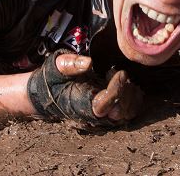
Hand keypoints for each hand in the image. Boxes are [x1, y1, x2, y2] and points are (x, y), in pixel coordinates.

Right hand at [27, 50, 141, 127]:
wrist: (46, 94)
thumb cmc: (51, 79)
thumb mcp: (54, 67)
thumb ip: (69, 64)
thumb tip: (88, 63)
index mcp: (79, 105)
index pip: (104, 106)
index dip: (115, 90)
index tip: (120, 72)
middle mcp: (92, 116)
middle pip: (120, 112)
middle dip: (125, 91)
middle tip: (119, 73)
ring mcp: (102, 116)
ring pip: (127, 113)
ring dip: (130, 94)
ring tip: (121, 77)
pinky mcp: (109, 113)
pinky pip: (129, 111)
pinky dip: (133, 97)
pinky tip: (126, 82)